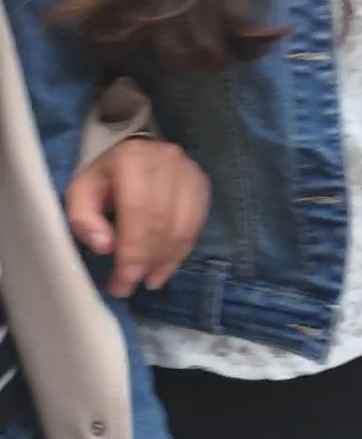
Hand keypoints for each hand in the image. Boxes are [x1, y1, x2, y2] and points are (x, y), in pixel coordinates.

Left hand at [67, 139, 209, 297]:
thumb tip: (105, 247)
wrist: (139, 154)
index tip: (123, 280)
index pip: (137, 210)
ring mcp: (189, 173)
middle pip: (161, 221)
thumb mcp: (81, 192)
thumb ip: (83, 218)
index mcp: (132, 159)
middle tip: (131, 284)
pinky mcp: (202, 186)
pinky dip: (179, 254)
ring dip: (164, 260)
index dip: (132, 250)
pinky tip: (164, 269)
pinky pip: (195, 228)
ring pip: (182, 228)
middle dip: (146, 260)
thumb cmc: (107, 177)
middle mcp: (166, 162)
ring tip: (148, 280)